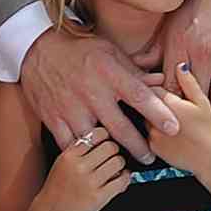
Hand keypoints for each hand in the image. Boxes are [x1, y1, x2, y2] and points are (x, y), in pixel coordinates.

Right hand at [20, 29, 176, 164]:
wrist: (35, 48)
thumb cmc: (79, 49)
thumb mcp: (110, 52)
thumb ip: (136, 71)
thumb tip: (161, 81)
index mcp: (110, 75)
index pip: (140, 96)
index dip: (158, 113)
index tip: (174, 128)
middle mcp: (91, 94)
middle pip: (120, 127)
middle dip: (139, 146)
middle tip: (150, 157)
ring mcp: (71, 108)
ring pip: (95, 140)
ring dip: (110, 153)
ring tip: (122, 162)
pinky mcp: (54, 119)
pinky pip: (70, 145)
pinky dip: (83, 155)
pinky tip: (94, 160)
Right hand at [30, 127, 130, 210]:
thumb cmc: (58, 187)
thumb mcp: (62, 162)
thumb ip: (80, 149)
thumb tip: (107, 137)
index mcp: (69, 155)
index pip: (97, 134)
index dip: (106, 137)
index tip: (107, 141)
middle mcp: (79, 167)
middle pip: (111, 146)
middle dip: (114, 151)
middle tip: (111, 158)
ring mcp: (90, 182)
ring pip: (118, 162)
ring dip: (120, 165)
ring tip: (114, 170)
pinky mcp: (99, 197)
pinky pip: (122, 180)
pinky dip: (125, 178)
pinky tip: (119, 179)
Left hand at [147, 62, 210, 177]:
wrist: (208, 158)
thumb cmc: (208, 129)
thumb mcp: (202, 102)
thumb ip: (189, 82)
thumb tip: (180, 66)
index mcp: (168, 103)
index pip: (151, 87)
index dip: (158, 87)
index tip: (164, 90)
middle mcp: (156, 118)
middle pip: (145, 103)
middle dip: (154, 103)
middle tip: (170, 107)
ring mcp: (152, 133)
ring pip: (145, 119)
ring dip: (154, 118)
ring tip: (171, 121)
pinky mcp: (152, 147)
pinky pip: (148, 135)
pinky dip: (156, 133)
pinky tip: (171, 134)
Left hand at [151, 0, 210, 136]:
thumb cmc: (204, 1)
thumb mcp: (174, 22)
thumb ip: (157, 48)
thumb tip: (134, 68)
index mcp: (181, 46)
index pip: (170, 87)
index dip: (166, 111)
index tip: (163, 130)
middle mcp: (204, 52)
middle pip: (195, 99)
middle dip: (192, 125)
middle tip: (189, 146)